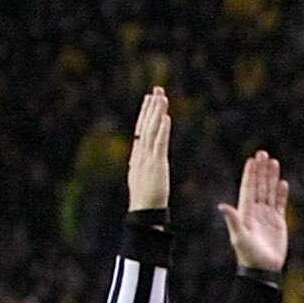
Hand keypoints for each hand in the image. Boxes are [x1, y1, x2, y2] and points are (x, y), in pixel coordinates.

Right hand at [126, 87, 170, 211]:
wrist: (144, 212)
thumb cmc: (145, 199)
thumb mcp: (140, 177)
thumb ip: (140, 161)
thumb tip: (138, 150)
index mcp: (138, 156)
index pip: (141, 130)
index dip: (145, 114)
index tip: (149, 99)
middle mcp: (141, 154)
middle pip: (145, 125)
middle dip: (151, 107)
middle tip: (157, 90)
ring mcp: (148, 158)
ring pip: (152, 130)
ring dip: (156, 113)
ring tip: (161, 97)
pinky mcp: (157, 164)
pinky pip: (159, 143)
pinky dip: (162, 129)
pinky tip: (165, 117)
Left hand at [218, 148, 288, 271]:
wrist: (262, 269)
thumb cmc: (249, 255)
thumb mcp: (239, 237)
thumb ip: (233, 220)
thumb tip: (222, 205)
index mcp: (245, 212)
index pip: (248, 188)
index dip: (250, 174)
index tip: (252, 160)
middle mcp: (256, 211)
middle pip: (259, 186)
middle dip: (261, 170)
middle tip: (263, 153)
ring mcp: (267, 216)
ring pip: (269, 191)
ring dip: (271, 177)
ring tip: (274, 162)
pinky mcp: (278, 222)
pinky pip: (280, 204)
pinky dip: (281, 193)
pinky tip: (282, 182)